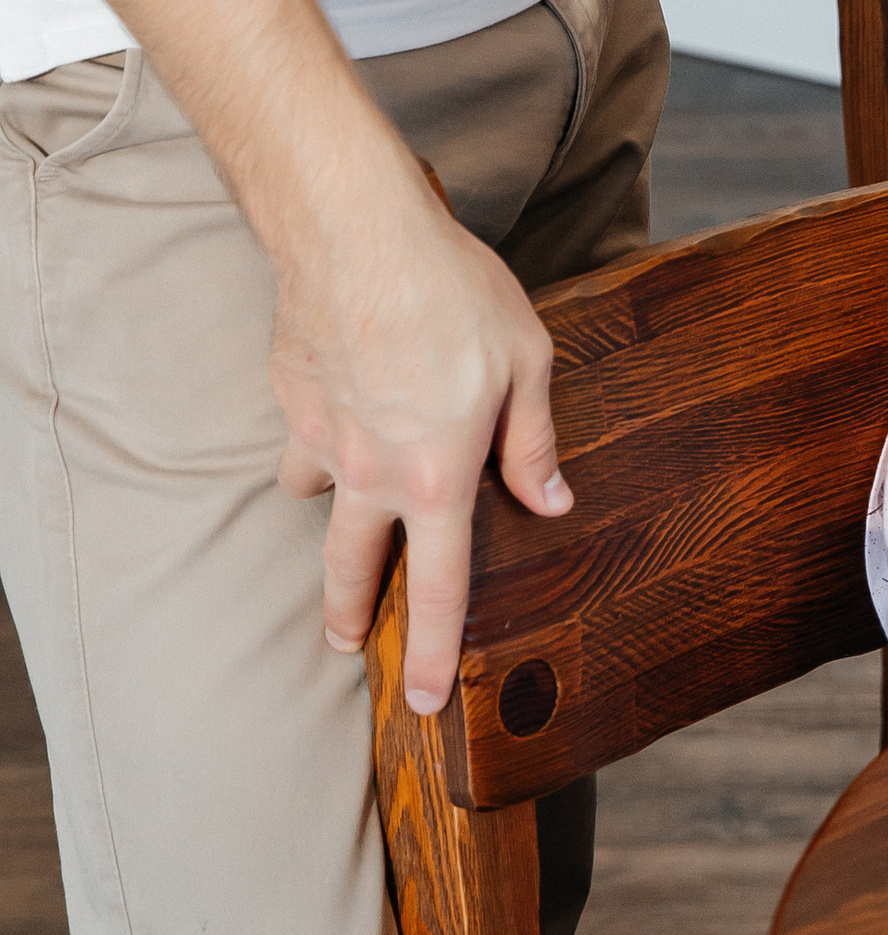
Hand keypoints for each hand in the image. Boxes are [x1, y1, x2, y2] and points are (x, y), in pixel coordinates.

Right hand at [272, 163, 569, 717]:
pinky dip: (318, 434)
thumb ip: (533, 441)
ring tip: (346, 502)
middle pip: (350, 571)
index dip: (435, 653)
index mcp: (437, 476)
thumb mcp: (526, 362)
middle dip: (349, 615)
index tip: (426, 701)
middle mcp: (370, 473)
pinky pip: (301, 436)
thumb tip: (551, 499)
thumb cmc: (453, 292)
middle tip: (348, 644)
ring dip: (329, 510)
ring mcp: (319, 438)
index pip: (439, 589)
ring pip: (314, 501)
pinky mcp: (289, 399)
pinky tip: (342, 401)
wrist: (357, 233)